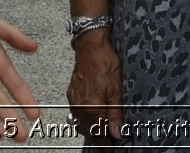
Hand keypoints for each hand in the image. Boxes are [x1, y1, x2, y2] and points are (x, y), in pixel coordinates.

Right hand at [67, 30, 123, 146]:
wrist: (90, 46)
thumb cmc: (105, 62)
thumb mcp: (117, 88)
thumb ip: (116, 113)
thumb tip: (118, 133)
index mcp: (92, 107)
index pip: (99, 133)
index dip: (106, 143)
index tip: (111, 149)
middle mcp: (80, 106)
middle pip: (89, 131)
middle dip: (98, 139)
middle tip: (108, 143)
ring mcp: (74, 100)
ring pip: (81, 123)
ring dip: (90, 130)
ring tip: (101, 132)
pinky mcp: (71, 93)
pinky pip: (76, 113)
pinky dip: (84, 119)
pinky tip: (91, 117)